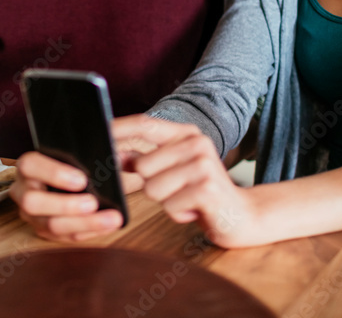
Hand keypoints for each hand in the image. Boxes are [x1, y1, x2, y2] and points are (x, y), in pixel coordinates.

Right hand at [10, 151, 124, 241]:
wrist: (76, 178)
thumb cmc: (76, 162)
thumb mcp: (81, 150)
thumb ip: (91, 151)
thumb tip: (117, 158)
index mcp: (29, 166)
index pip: (30, 165)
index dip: (54, 173)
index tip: (82, 179)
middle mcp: (24, 190)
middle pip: (32, 202)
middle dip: (65, 205)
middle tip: (93, 203)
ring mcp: (32, 214)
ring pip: (50, 225)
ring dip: (83, 223)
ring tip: (110, 218)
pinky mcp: (44, 230)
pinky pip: (64, 237)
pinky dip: (88, 232)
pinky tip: (107, 225)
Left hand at [115, 115, 261, 247]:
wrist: (244, 216)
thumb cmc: (201, 193)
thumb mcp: (173, 171)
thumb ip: (145, 159)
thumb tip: (112, 152)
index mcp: (186, 134)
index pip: (145, 125)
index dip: (119, 129)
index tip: (98, 133)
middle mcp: (197, 143)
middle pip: (143, 165)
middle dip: (152, 185)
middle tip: (177, 190)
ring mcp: (204, 165)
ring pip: (153, 188)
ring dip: (166, 201)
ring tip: (187, 199)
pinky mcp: (208, 189)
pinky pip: (169, 206)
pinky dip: (179, 214)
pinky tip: (196, 210)